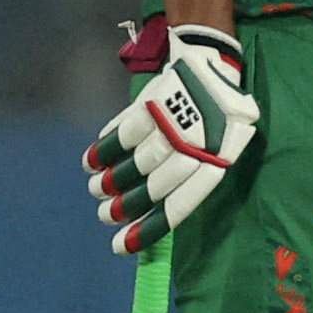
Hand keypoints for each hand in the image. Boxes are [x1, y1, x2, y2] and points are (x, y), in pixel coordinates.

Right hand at [83, 25, 258, 253]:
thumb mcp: (222, 146)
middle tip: (105, 217)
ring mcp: (171, 123)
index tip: (120, 247)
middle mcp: (195, 144)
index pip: (179, 204)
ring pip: (135, 163)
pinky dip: (103, 151)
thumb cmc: (219, 116)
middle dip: (125, 207)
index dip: (148, 228)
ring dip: (110, 182)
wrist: (212, 65)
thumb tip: (155, 212)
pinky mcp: (151, 103)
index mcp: (217, 160)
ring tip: (97, 193)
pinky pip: (121, 134)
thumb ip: (195, 176)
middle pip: (152, 186)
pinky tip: (90, 165)